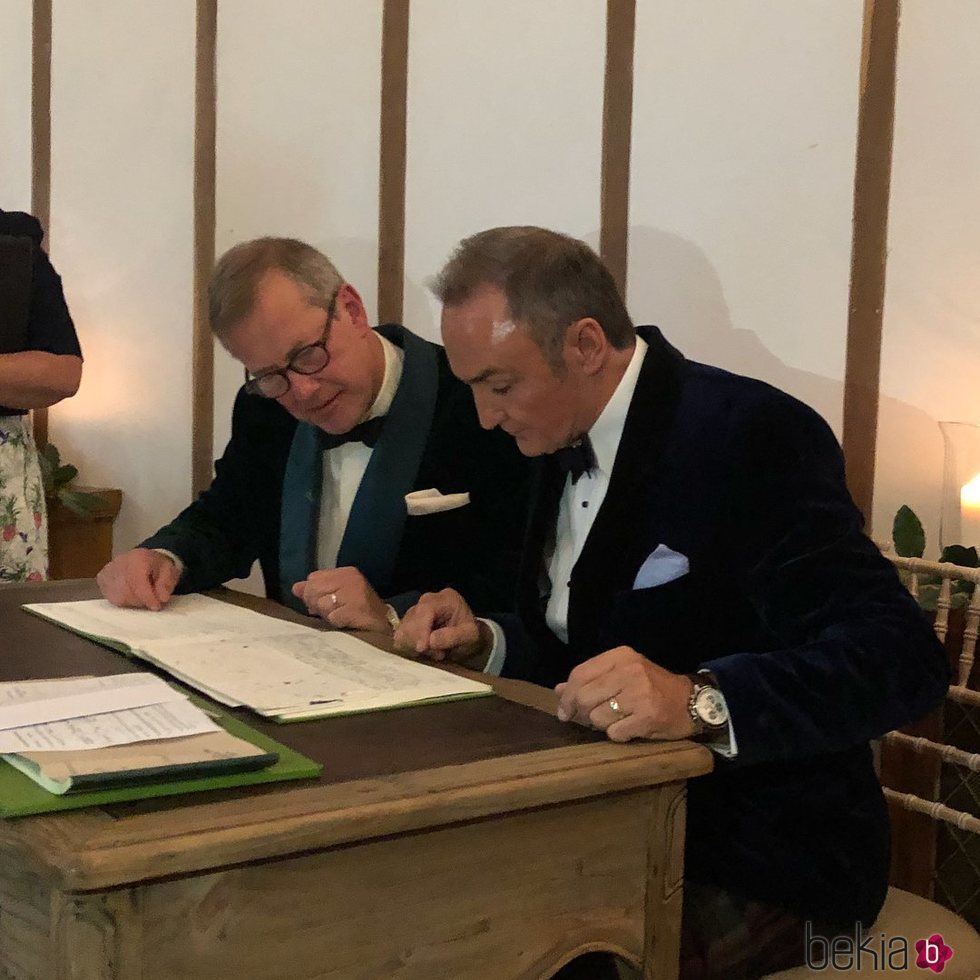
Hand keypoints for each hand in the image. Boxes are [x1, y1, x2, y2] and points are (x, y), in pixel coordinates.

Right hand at [96, 548, 179, 610]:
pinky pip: (111, 598)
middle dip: (141, 601)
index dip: (148, 598)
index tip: (156, 606)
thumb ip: (166, 584)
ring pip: (118, 597)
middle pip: (127, 592)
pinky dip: (123, 600)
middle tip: (151, 599)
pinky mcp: (101, 579)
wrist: (145, 558)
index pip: (138, 582)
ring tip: (141, 594)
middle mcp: (119, 562)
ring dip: (132, 602)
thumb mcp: (169, 572)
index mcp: (138, 558)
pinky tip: (131, 593)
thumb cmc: (157, 566)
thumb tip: (162, 598)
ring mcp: (108, 571)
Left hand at [291, 566, 389, 631]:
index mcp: (346, 573)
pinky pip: (333, 617)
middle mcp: (351, 579)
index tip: (323, 604)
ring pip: (322, 604)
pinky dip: (337, 623)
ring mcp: (355, 594)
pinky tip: (347, 623)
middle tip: (332, 613)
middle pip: (314, 589)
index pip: (313, 578)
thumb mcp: (338, 596)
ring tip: (342, 618)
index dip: (312, 594)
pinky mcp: (356, 609)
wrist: (385, 628)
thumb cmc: (360, 612)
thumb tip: (295, 588)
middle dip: (317, 605)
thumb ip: (317, 590)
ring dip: (328, 616)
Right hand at [393, 589, 492, 668]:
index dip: (420, 630)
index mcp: (444, 598)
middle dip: (420, 641)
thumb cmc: (470, 634)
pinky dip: (409, 646)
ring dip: (414, 645)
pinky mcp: (407, 622)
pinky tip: (424, 651)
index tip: (422, 648)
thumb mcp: (470, 635)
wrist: (467, 636)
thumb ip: (452, 637)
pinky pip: (400, 636)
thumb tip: (430, 641)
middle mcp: (426, 600)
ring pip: (403, 629)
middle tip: (438, 653)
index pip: (425, 611)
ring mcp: (415, 610)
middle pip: (411, 620)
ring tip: (434, 651)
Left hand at [554, 646, 695, 742]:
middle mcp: (629, 671)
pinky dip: (618, 735)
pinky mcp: (647, 717)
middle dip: (581, 713)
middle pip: (584, 697)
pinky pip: (614, 733)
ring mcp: (639, 694)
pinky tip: (630, 728)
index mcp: (620, 656)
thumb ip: (591, 679)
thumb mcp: (621, 674)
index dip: (566, 695)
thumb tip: (559, 691)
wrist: (691, 702)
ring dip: (603, 725)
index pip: (579, 674)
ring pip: (597, 717)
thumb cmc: (651, 687)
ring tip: (618, 719)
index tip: (564, 711)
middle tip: (588, 719)